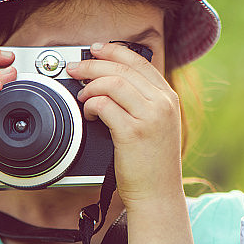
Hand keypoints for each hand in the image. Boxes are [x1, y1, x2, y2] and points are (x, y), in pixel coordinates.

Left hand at [68, 42, 182, 207]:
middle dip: (92, 64)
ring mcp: (150, 117)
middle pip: (123, 69)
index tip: (95, 49)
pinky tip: (88, 113)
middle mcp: (163, 104)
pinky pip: (104, 105)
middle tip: (75, 68)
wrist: (158, 194)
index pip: (140, 62)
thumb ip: (142, 101)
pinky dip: (91, 105)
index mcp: (169, 98)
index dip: (114, 51)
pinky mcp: (133, 133)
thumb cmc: (152, 163)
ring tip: (82, 96)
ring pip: (113, 83)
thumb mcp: (158, 125)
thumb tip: (109, 80)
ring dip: (90, 85)